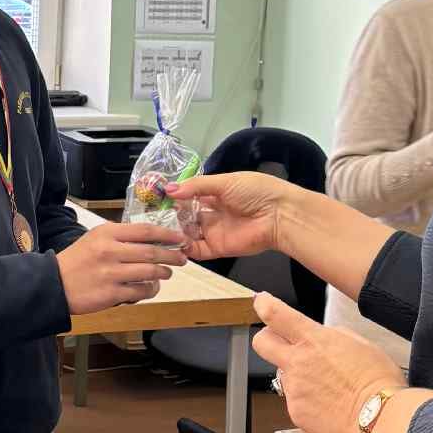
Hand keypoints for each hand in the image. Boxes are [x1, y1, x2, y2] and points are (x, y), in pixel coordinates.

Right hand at [57, 223, 186, 315]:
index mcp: (107, 233)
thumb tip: (148, 238)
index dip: (167, 235)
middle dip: (171, 256)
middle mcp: (110, 251)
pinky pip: (140, 292)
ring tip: (167, 273)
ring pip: (149, 272)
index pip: (145, 231)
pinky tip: (152, 288)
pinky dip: (150, 290)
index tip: (180, 238)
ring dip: (163, 273)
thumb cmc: (76, 260)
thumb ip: (119, 236)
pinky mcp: (111, 294)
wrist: (53, 283)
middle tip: (181, 258)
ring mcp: (111, 273)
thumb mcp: (94, 238)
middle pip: (151, 252)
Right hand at [165, 172, 288, 262]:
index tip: (156, 198)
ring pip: (188, 234)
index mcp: (216, 194)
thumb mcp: (225, 182)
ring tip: (158, 230)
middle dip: (171, 216)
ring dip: (175, 232)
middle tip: (152, 216)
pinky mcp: (218, 248)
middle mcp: (213, 213)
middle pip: (186, 216)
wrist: (279, 215)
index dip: (174, 197)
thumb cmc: (256, 192)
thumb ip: (196, 187)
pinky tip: (172, 242)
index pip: (190, 196)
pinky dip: (184, 248)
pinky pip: (197, 251)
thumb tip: (169, 189)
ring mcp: (214, 231)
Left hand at [253, 292, 400, 432]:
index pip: (276, 315)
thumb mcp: (361, 344)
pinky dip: (308, 401)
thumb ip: (332, 336)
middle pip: (262, 343)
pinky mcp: (296, 412)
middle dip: (267, 339)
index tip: (262, 302)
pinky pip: (295, 400)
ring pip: (284, 375)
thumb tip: (322, 336)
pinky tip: (329, 404)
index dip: (264, 304)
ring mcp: (294, 389)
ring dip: (298, 376)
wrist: (380, 420)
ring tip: (327, 387)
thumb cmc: (378, 382)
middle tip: (281, 343)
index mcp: (314, 340)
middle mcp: (298, 363)